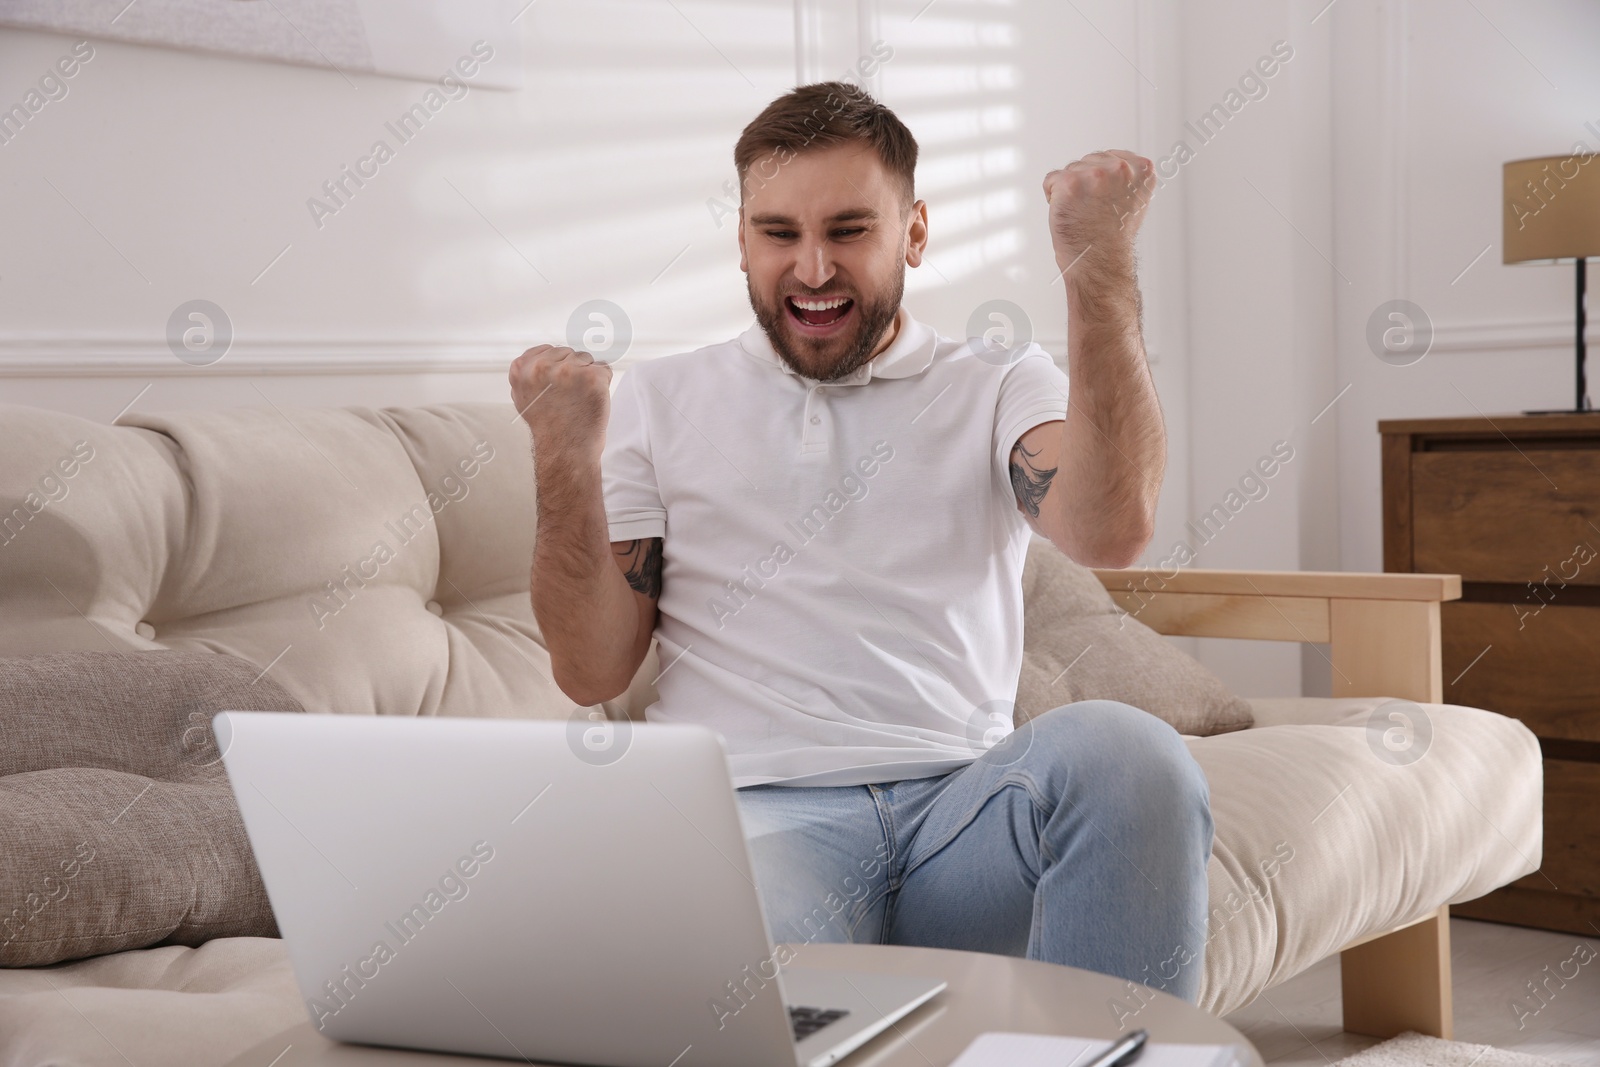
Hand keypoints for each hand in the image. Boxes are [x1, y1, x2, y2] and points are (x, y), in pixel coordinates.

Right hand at [508, 344, 612, 457]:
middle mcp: (542, 367)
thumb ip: (529, 372)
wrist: (566, 450)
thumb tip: (543, 353)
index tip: (558, 386)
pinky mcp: (592, 377)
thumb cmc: (548, 426)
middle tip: (569, 397)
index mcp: (522, 368)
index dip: (557, 368)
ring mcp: (568, 370)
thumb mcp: (523, 396)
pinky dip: (603, 384)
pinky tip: (592, 399)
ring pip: (587, 359)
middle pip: (569, 353)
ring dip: (588, 377)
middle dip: (573, 371)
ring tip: (580, 399)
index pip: (548, 349)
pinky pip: (604, 368)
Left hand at [1041, 150, 1153, 269]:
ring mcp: (1095, 174)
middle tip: (1094, 211)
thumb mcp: (1135, 199)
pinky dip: (1053, 198)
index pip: (1109, 157)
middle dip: (1085, 184)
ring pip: (1069, 170)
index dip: (1101, 181)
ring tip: (1083, 213)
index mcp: (1142, 168)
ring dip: (1070, 192)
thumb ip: (1127, 177)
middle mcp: (1121, 168)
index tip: (1107, 201)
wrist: (1100, 262)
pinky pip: (1051, 180)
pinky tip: (1069, 213)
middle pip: (1087, 161)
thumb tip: (1118, 163)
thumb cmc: (1113, 237)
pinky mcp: (1069, 183)